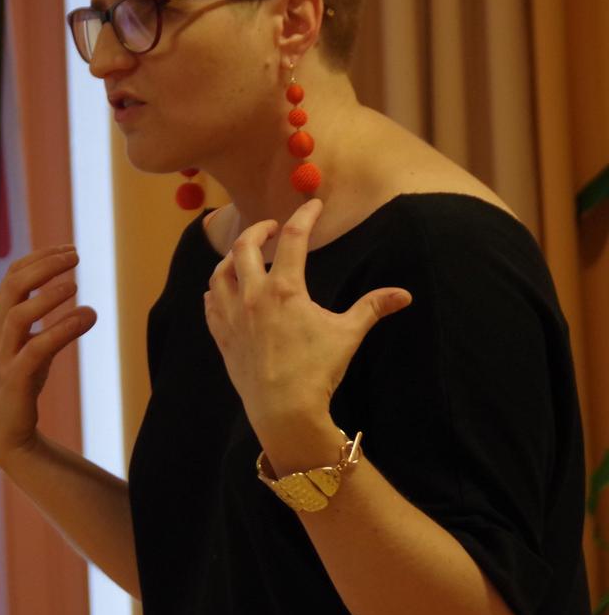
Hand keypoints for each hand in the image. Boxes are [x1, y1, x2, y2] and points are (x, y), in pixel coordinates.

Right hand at [0, 244, 97, 463]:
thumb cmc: (17, 383)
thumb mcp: (27, 343)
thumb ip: (44, 323)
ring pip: (19, 314)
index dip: (41, 258)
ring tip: (75, 284)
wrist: (2, 431)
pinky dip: (60, 330)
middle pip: (14, 286)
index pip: (14, 275)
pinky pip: (36, 348)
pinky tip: (84, 319)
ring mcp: (1, 355)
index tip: (69, 249)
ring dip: (48, 295)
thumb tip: (82, 305)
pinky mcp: (14, 379)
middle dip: (45, 266)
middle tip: (75, 255)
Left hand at [203, 199, 412, 448]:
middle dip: (258, 230)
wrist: (284, 409)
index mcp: (284, 289)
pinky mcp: (222, 336)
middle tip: (272, 227)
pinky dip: (215, 290)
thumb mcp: (348, 334)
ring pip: (219, 273)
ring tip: (245, 255)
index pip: (293, 239)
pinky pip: (210, 304)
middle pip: (244, 247)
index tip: (313, 205)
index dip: (304, 217)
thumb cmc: (317, 370)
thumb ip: (372, 307)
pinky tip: (223, 289)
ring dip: (231, 258)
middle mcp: (252, 296)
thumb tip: (404, 294)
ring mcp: (232, 316)